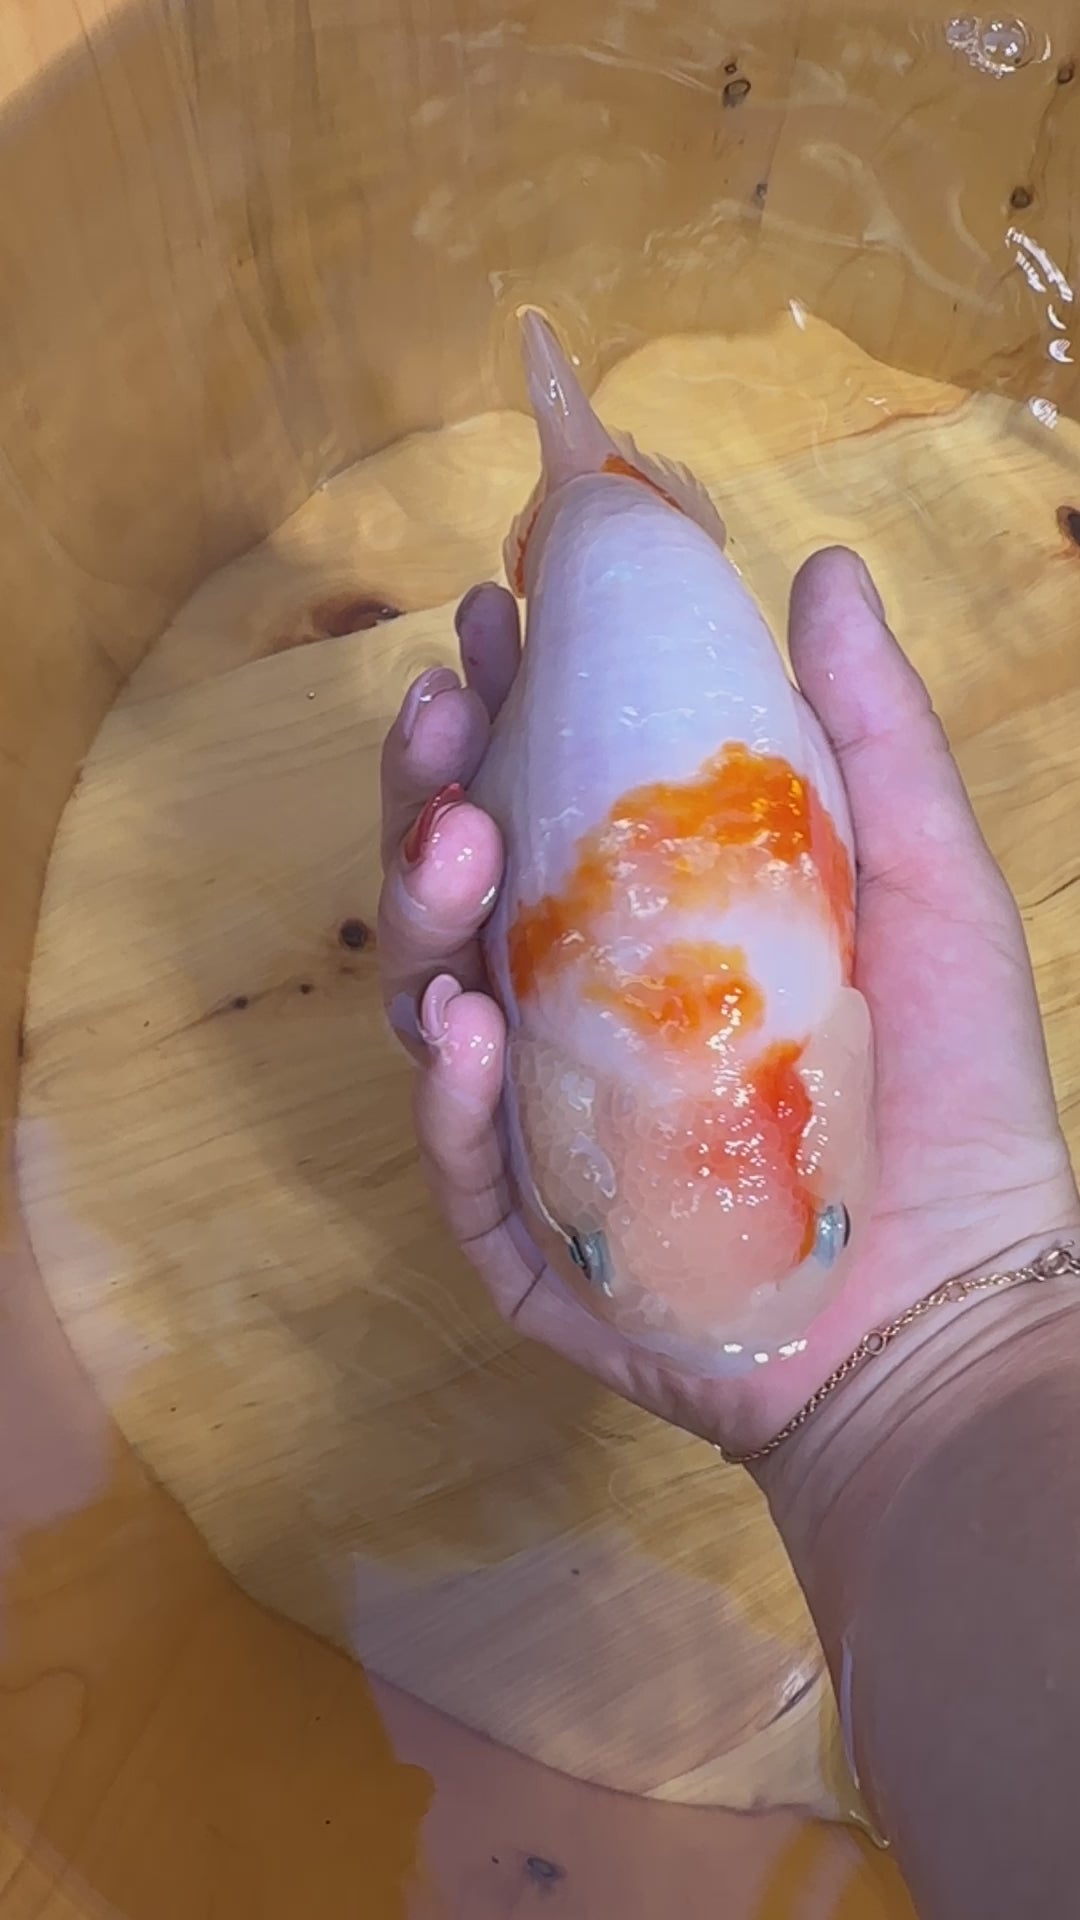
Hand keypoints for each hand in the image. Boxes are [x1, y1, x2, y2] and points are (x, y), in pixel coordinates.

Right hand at [377, 551, 1079, 1458]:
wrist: (957, 1296)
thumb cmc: (949, 1088)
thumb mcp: (926, 879)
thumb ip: (873, 727)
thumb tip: (824, 566)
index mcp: (650, 927)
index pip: (546, 799)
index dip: (510, 703)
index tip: (497, 609)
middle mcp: (575, 1011)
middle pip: (462, 887)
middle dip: (430, 783)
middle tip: (444, 701)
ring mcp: (542, 1122)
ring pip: (428, 1000)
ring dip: (422, 910)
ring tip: (456, 840)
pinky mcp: (529, 1237)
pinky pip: (461, 1157)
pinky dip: (445, 1093)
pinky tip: (459, 1028)